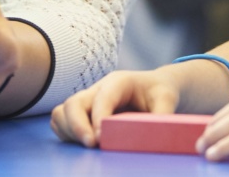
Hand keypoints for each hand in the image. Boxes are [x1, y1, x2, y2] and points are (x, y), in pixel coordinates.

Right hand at [50, 69, 180, 147]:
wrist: (154, 89)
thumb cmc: (159, 92)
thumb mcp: (167, 99)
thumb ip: (162, 115)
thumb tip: (154, 134)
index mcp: (119, 82)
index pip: (102, 97)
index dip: (98, 117)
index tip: (100, 139)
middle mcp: (98, 89)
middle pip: (74, 103)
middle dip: (76, 126)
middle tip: (91, 145)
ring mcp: (88, 100)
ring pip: (63, 112)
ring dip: (70, 130)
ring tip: (87, 145)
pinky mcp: (83, 113)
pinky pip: (62, 121)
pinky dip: (66, 133)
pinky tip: (83, 142)